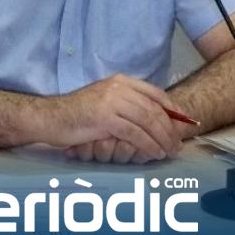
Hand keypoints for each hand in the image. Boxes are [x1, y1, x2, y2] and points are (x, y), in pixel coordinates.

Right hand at [39, 74, 182, 161]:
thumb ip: (126, 103)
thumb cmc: (76, 113)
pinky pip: (135, 133)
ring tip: (168, 151)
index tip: (184, 123)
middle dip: (170, 128)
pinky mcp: (105, 118)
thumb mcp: (104, 100)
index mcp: (120, 81)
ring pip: (147, 121)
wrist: (50, 117)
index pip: (155, 93)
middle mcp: (118, 88)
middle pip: (154, 109)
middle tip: (178, 144)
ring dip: (162, 139)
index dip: (173, 109)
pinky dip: (148, 145)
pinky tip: (153, 152)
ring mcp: (111, 101)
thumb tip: (152, 116)